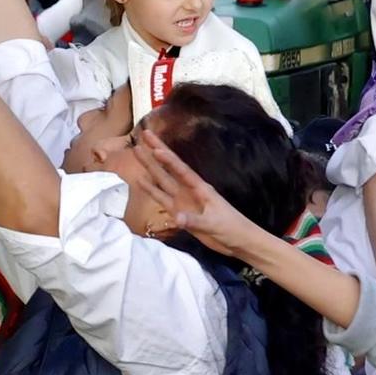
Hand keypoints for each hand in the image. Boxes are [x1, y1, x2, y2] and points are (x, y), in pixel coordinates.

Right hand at [140, 127, 273, 259]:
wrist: (237, 241)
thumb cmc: (231, 228)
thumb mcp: (214, 224)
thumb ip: (195, 220)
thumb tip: (177, 217)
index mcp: (200, 188)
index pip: (181, 170)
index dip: (168, 159)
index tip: (154, 148)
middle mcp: (188, 190)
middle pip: (168, 168)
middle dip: (156, 151)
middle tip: (144, 133)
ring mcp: (182, 200)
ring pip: (162, 180)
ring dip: (150, 167)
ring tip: (137, 151)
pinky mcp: (179, 213)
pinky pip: (162, 199)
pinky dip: (151, 190)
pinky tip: (141, 181)